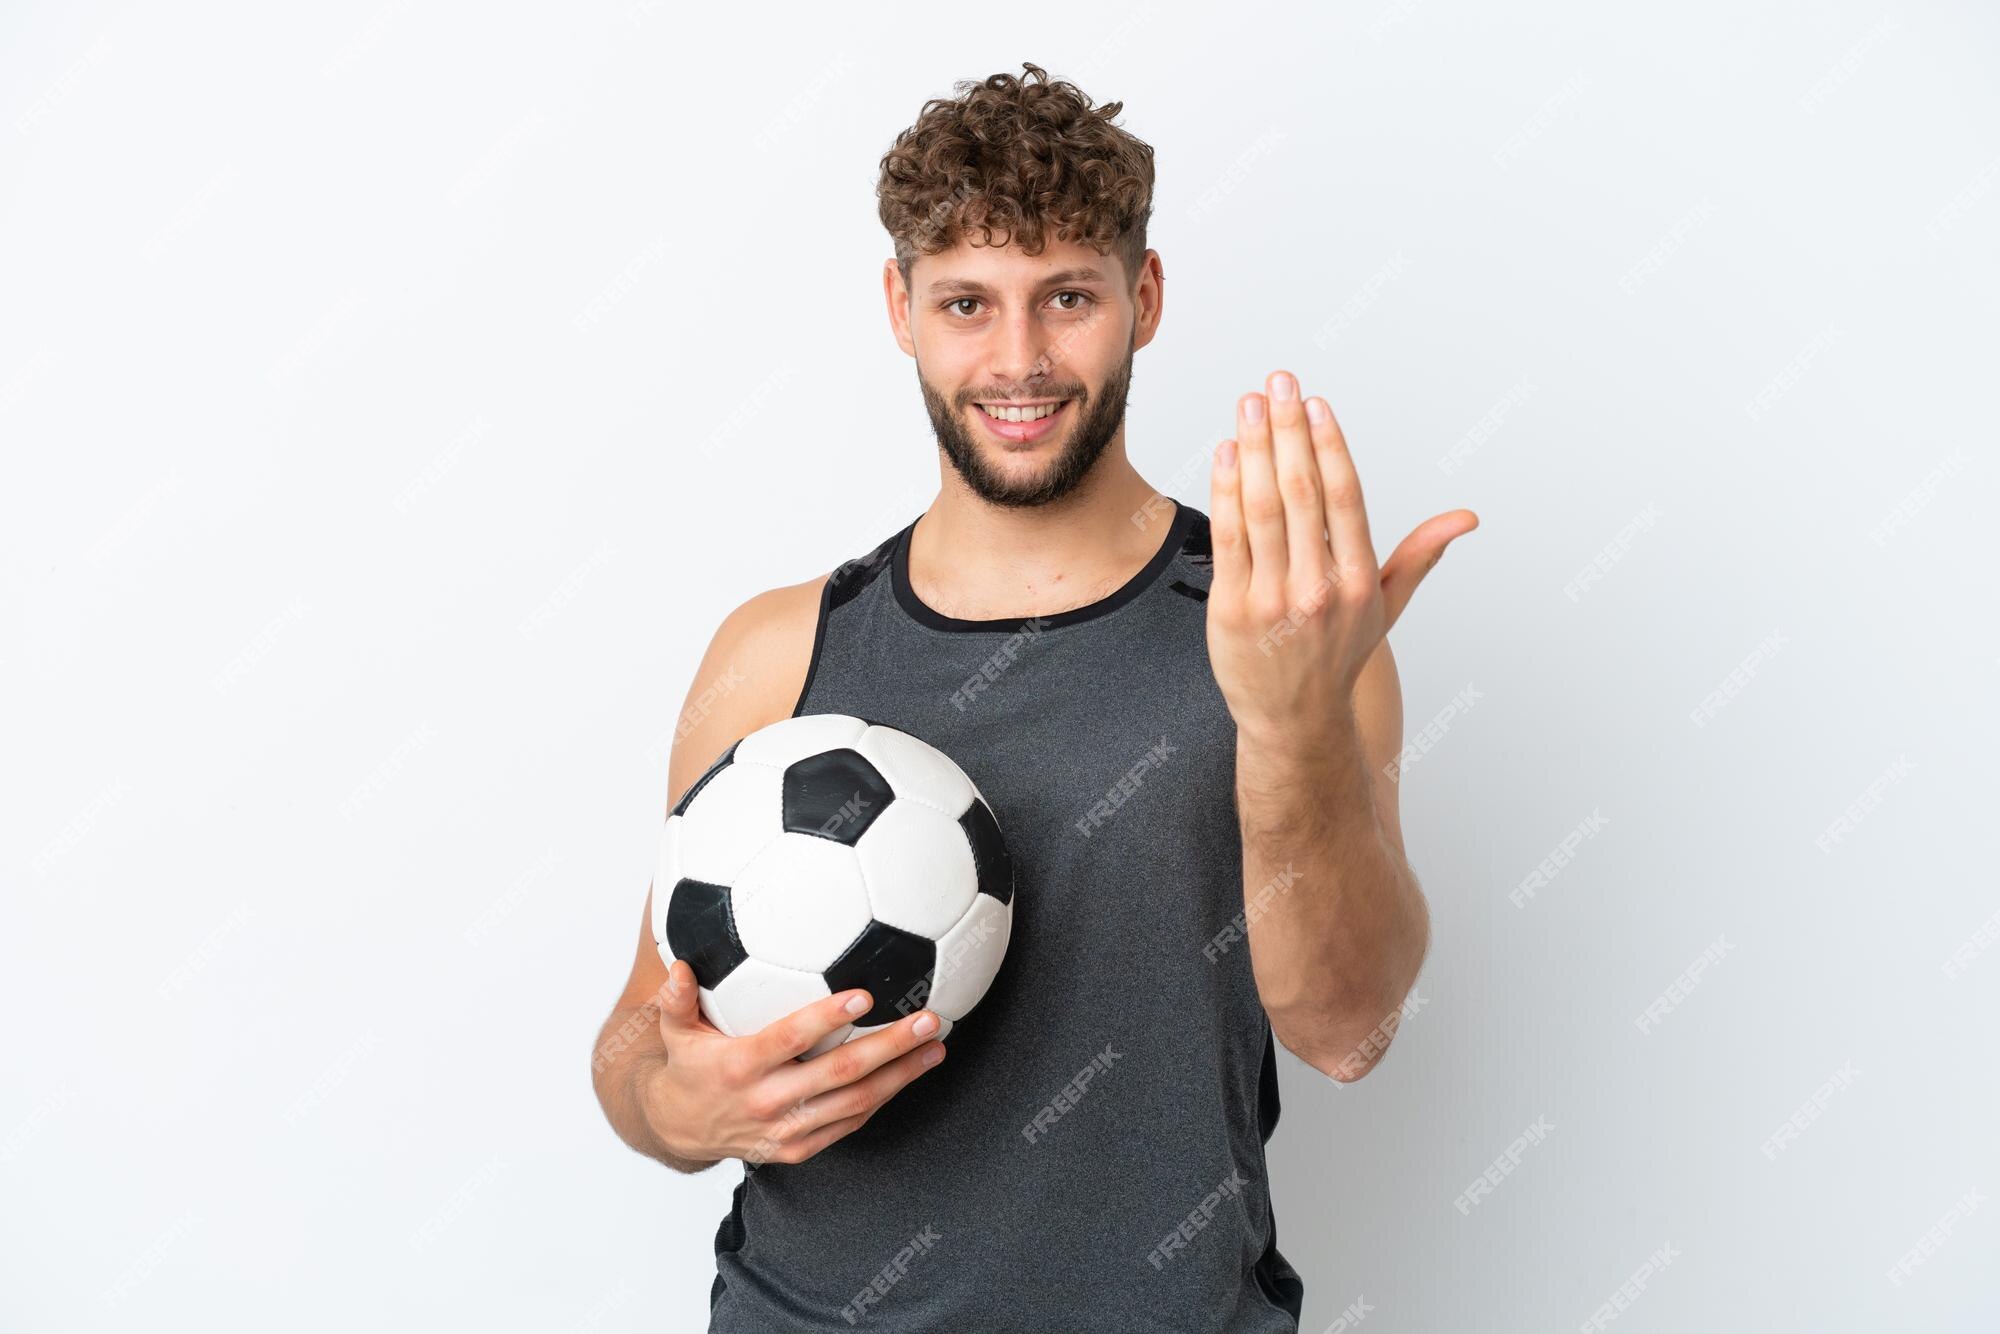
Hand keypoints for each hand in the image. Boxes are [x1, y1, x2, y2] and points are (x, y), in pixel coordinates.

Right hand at [640, 958, 947, 1166]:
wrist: (680, 1132)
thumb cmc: (688, 1066)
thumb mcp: (675, 1032)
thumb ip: (676, 1000)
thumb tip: (676, 966)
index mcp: (741, 1066)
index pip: (791, 1039)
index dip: (827, 1018)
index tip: (864, 997)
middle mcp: (768, 1101)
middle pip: (840, 1072)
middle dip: (890, 1046)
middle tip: (928, 1021)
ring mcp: (787, 1130)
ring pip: (855, 1101)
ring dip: (900, 1075)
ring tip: (934, 1048)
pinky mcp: (799, 1149)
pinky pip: (849, 1123)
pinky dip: (882, 1099)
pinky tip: (908, 1074)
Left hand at [1207, 368, 1476, 750]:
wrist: (1293, 720)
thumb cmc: (1337, 656)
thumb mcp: (1385, 607)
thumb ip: (1419, 554)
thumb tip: (1466, 518)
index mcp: (1359, 582)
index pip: (1345, 498)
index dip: (1329, 445)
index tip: (1315, 403)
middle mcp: (1319, 589)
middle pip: (1302, 492)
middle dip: (1289, 430)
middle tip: (1278, 383)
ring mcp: (1273, 599)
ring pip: (1263, 508)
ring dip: (1255, 448)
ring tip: (1249, 405)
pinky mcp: (1232, 608)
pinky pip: (1230, 538)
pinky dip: (1226, 491)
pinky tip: (1227, 452)